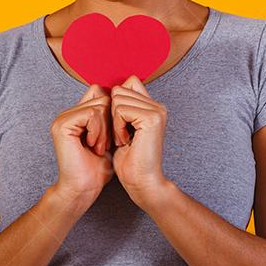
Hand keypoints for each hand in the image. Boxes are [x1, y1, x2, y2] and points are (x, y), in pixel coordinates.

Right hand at [49, 83, 115, 205]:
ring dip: (105, 128)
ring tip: (100, 147)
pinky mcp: (62, 125)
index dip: (113, 112)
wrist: (84, 189)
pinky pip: (91, 114)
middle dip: (110, 121)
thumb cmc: (98, 169)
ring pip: (99, 105)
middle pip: (102, 97)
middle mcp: (68, 114)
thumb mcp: (110, 138)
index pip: (101, 93)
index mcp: (77, 115)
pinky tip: (94, 146)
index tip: (114, 135)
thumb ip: (113, 119)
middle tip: (105, 145)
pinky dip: (98, 130)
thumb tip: (126, 99)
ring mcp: (63, 118)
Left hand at [109, 75, 171, 209]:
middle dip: (112, 113)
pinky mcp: (151, 118)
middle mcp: (158, 106)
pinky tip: (124, 141)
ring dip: (114, 122)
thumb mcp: (121, 130)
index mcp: (153, 107)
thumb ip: (120, 109)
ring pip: (118, 98)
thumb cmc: (130, 162)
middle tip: (120, 137)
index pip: (128, 83)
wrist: (141, 182)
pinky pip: (120, 109)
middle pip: (120, 90)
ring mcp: (157, 110)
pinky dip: (116, 127)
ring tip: (123, 139)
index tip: (116, 127)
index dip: (115, 102)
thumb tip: (107, 89)